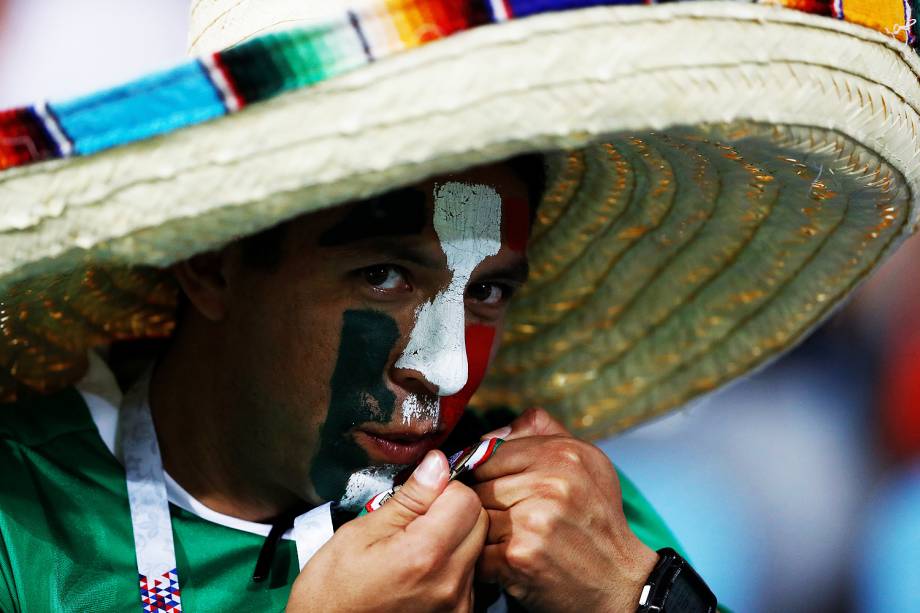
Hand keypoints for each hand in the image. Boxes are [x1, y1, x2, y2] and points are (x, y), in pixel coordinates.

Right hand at [287, 450, 488, 611]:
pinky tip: (419, 570)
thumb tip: (437, 464)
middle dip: (453, 510)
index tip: (420, 494)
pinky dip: (451, 565)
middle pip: (478, 521)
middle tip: (416, 518)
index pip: (466, 498)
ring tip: (413, 548)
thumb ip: (408, 499)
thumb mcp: (360, 533)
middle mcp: (450, 582)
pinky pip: (468, 575)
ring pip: (475, 547)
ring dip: (453, 538)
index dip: (443, 488)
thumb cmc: (332, 592)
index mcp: (425, 554)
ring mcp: (458, 604)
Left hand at [472, 408, 658, 611]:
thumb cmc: (597, 520)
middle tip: (509, 519)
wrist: (620, 582)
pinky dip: (485, 559)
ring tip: (511, 539)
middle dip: (487, 504)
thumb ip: (541, 432)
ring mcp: (532, 521)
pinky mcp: (518, 557)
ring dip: (485, 532)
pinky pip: (476, 549)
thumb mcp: (586, 462)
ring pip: (476, 516)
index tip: (499, 489)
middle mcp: (549, 484)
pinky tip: (507, 560)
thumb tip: (492, 433)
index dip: (488, 473)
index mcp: (562, 454)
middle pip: (479, 485)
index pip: (489, 452)